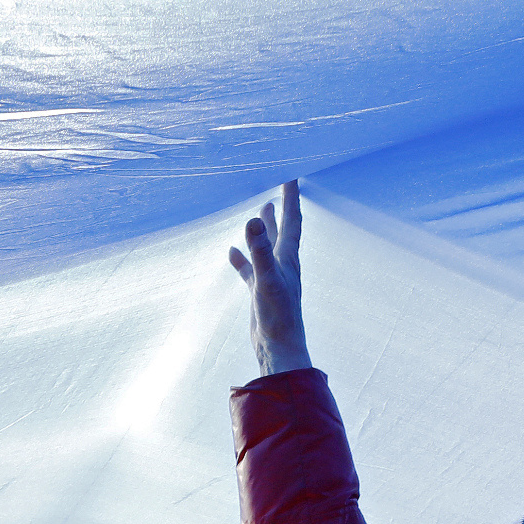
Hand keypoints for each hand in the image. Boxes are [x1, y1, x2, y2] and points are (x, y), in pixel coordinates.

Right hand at [226, 181, 310, 375]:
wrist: (279, 349)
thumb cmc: (278, 317)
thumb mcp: (266, 279)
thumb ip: (259, 249)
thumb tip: (253, 218)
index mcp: (288, 257)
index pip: (292, 219)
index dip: (291, 196)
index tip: (291, 174)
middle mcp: (283, 264)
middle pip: (283, 228)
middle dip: (282, 207)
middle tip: (281, 185)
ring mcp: (272, 278)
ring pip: (267, 246)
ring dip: (264, 228)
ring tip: (261, 210)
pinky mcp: (261, 292)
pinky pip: (250, 269)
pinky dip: (242, 259)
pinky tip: (231, 252)